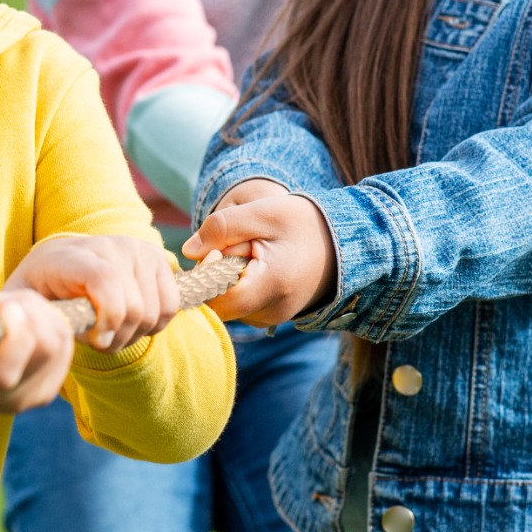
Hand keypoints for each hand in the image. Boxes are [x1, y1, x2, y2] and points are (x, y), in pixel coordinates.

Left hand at [5, 233, 181, 351]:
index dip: (108, 317)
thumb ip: (19, 316)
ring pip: (154, 311)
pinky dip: (154, 324)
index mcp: (69, 256)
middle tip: (96, 341)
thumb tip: (22, 326)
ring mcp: (136, 249)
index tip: (96, 342)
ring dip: (134, 333)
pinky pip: (171, 306)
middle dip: (116, 337)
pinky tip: (129, 322)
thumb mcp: (19, 305)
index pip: (105, 280)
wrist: (57, 263)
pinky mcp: (157, 259)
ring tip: (109, 330)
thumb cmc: (36, 291)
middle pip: (134, 306)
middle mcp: (107, 245)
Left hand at [184, 179, 335, 326]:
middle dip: (218, 273)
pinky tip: (260, 266)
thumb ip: (222, 227)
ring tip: (255, 255)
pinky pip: (241, 304)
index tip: (218, 249)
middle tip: (242, 246)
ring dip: (229, 279)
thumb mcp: (263, 212)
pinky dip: (241, 285)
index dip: (206, 274)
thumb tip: (188, 251)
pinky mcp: (271, 317)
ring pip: (228, 304)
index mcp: (271, 286)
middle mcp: (271, 312)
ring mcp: (272, 319)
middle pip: (218, 302)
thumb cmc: (304, 223)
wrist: (343, 241)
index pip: (214, 299)